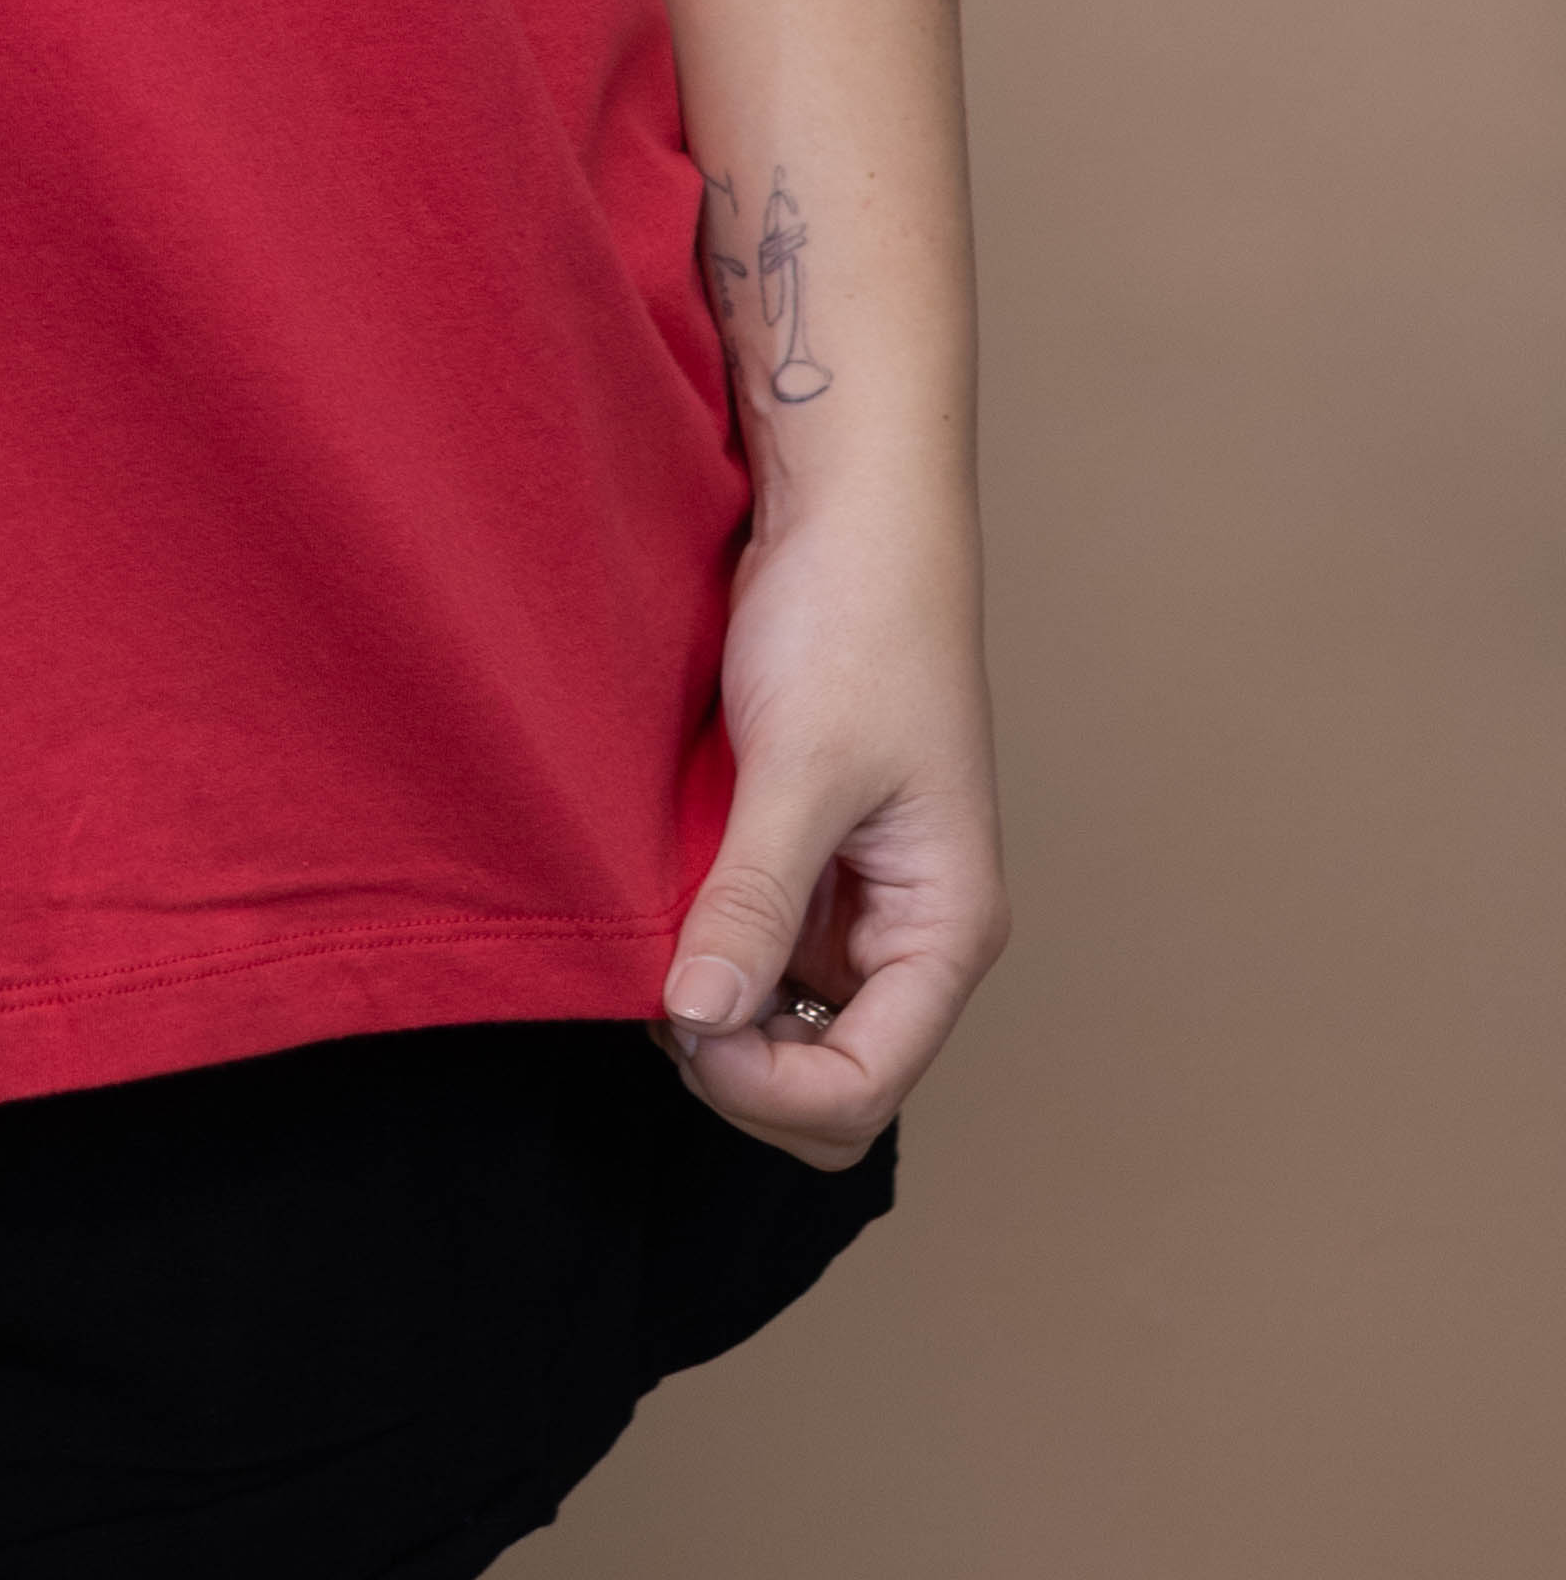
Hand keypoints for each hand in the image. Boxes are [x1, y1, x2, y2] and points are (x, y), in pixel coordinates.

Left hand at [658, 495, 1006, 1166]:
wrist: (845, 508)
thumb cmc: (857, 619)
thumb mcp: (802, 767)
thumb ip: (752, 900)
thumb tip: (696, 1016)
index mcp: (945, 930)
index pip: (861, 1088)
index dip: (764, 1085)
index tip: (680, 1015)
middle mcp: (907, 933)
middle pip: (826, 1082)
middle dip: (741, 1065)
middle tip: (660, 983)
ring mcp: (852, 899)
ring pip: (779, 1021)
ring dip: (713, 1004)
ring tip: (651, 929)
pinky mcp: (801, 856)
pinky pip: (752, 948)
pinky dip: (702, 944)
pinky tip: (656, 895)